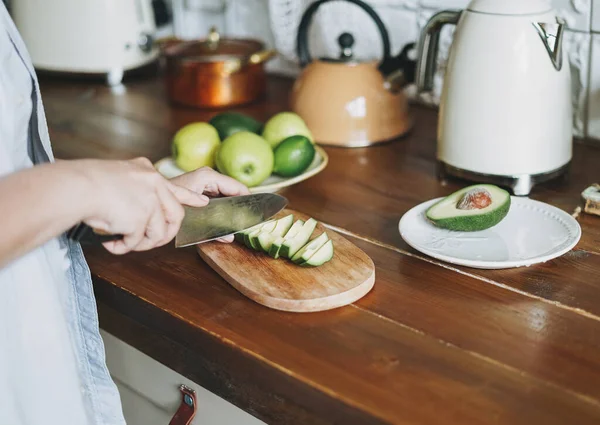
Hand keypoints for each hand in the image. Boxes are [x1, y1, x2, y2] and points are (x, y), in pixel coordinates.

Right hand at [75, 157, 207, 253]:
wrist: (76, 187)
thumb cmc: (86, 183)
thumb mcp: (118, 177)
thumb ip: (135, 188)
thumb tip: (141, 212)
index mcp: (146, 172)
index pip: (176, 188)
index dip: (190, 197)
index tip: (202, 202)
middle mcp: (154, 184)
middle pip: (175, 215)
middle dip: (165, 234)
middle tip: (148, 243)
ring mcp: (150, 201)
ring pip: (158, 233)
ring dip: (140, 243)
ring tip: (123, 242)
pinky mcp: (141, 217)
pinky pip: (137, 241)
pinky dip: (124, 247)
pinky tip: (112, 243)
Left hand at [170, 166, 249, 242]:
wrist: (150, 203)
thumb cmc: (169, 207)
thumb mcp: (195, 219)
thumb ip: (215, 229)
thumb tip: (231, 237)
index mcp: (208, 177)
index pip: (239, 188)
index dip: (250, 202)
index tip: (257, 217)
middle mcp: (208, 177)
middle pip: (234, 192)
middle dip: (240, 208)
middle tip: (248, 224)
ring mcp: (204, 182)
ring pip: (227, 196)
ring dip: (232, 211)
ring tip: (240, 225)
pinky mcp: (200, 190)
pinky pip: (218, 199)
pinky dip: (222, 211)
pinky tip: (226, 224)